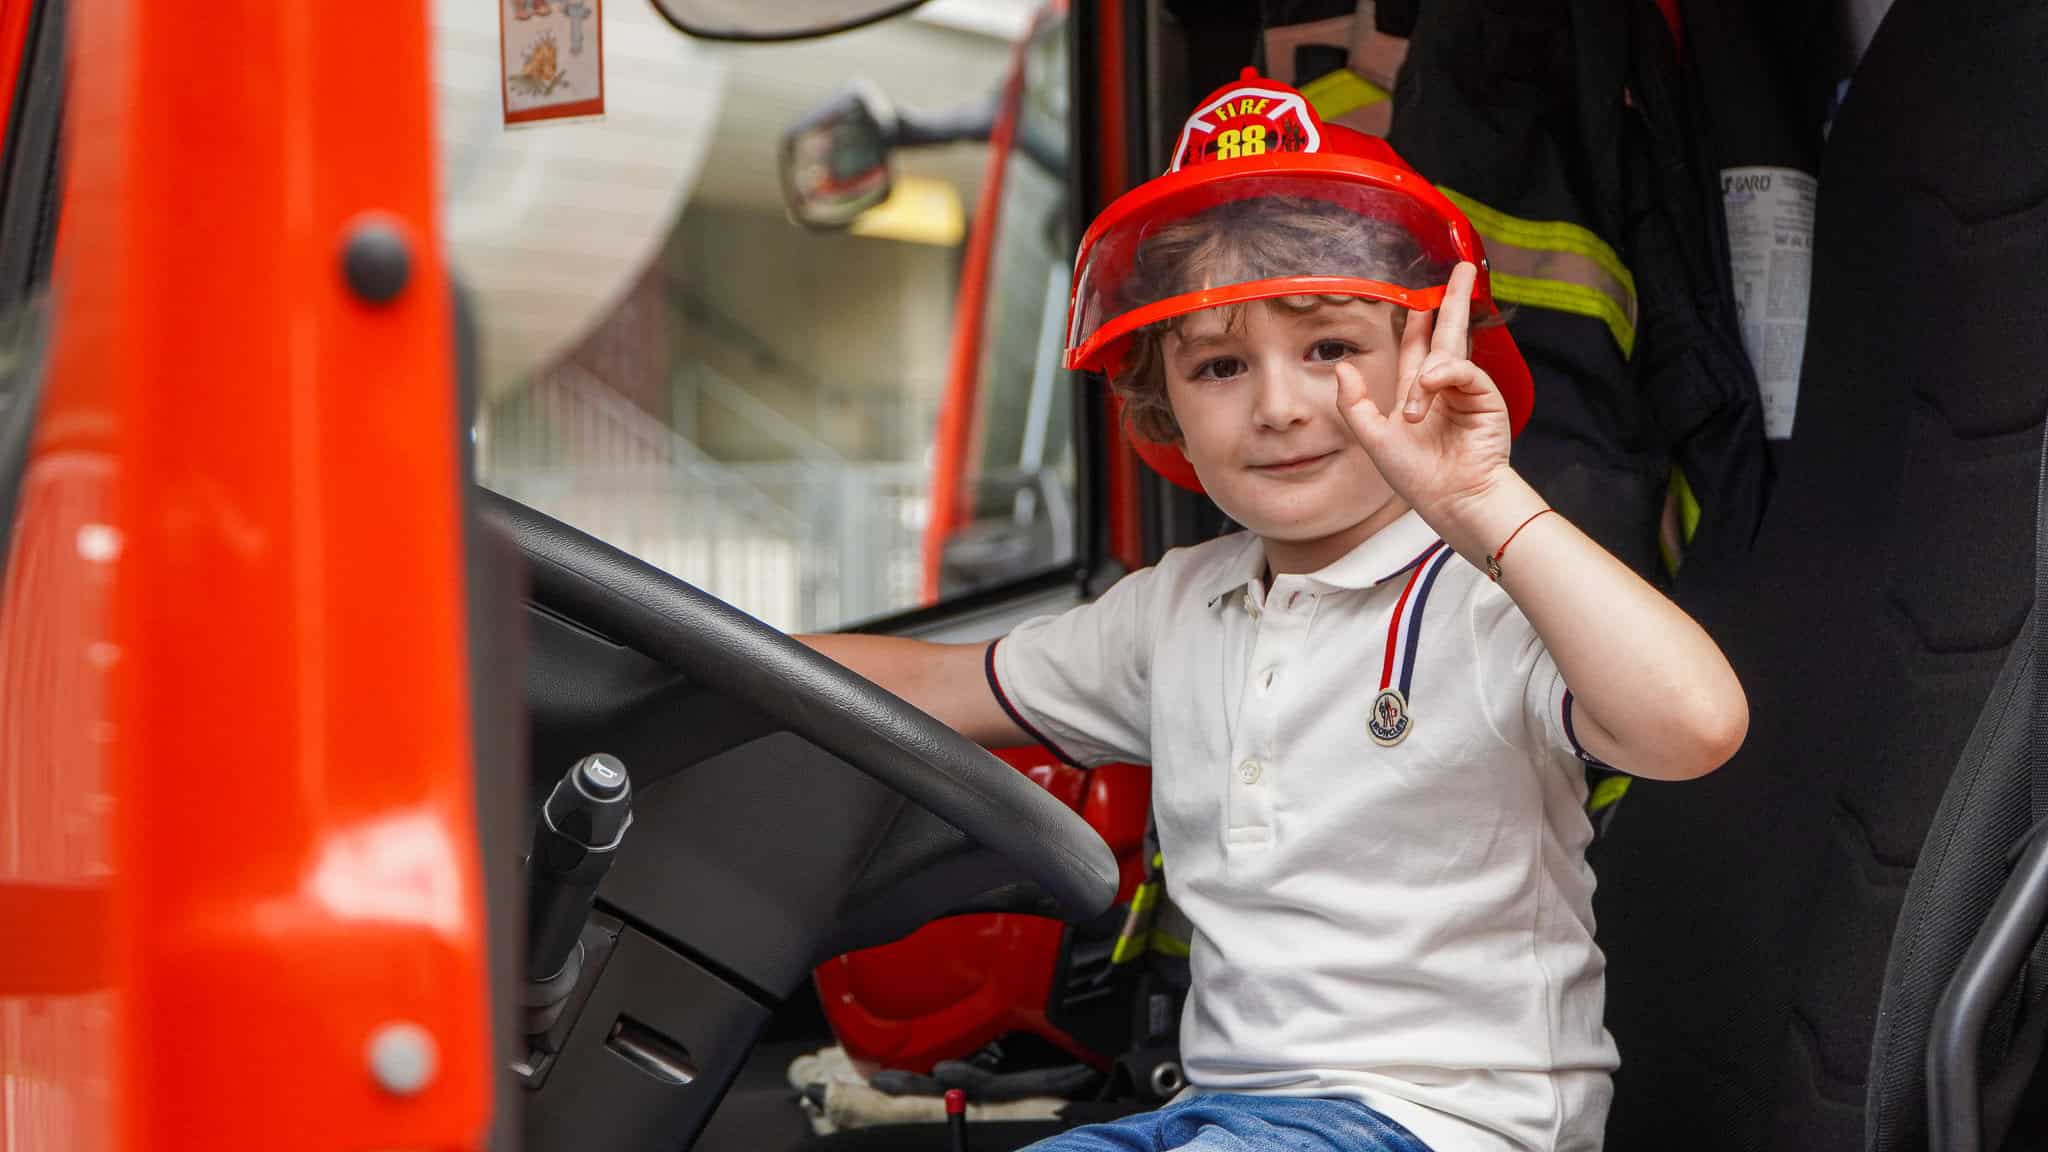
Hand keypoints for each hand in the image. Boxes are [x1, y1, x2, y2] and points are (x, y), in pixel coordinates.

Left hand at [1334, 262, 1514, 529]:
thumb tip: (1342, 366)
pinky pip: (1464, 370)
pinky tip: (1431, 390)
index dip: (1418, 320)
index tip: (1420, 295)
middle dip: (1455, 299)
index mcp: (1418, 393)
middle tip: (1464, 268)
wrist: (1453, 501)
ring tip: (1416, 412)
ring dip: (1428, 371)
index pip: (1417, 346)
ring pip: (1450, 352)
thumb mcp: (1374, 438)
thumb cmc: (1417, 477)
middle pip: (1448, 332)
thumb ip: (1354, 403)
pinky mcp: (1485, 397)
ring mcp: (1467, 390)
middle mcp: (1445, 387)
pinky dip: (1445, 375)